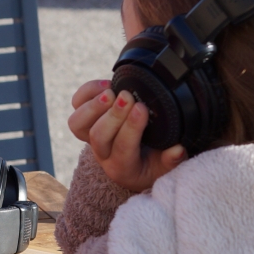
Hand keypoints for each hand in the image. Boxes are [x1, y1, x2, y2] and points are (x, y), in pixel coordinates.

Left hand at [68, 79, 185, 191]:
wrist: (136, 156)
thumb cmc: (153, 161)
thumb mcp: (166, 166)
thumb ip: (172, 160)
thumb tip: (177, 150)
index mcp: (123, 168)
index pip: (123, 148)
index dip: (131, 128)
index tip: (142, 109)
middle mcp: (103, 154)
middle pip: (98, 136)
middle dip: (113, 115)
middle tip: (128, 97)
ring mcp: (91, 136)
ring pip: (77, 124)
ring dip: (94, 106)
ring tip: (112, 92)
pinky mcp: (86, 120)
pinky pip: (76, 105)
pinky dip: (87, 92)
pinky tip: (107, 84)